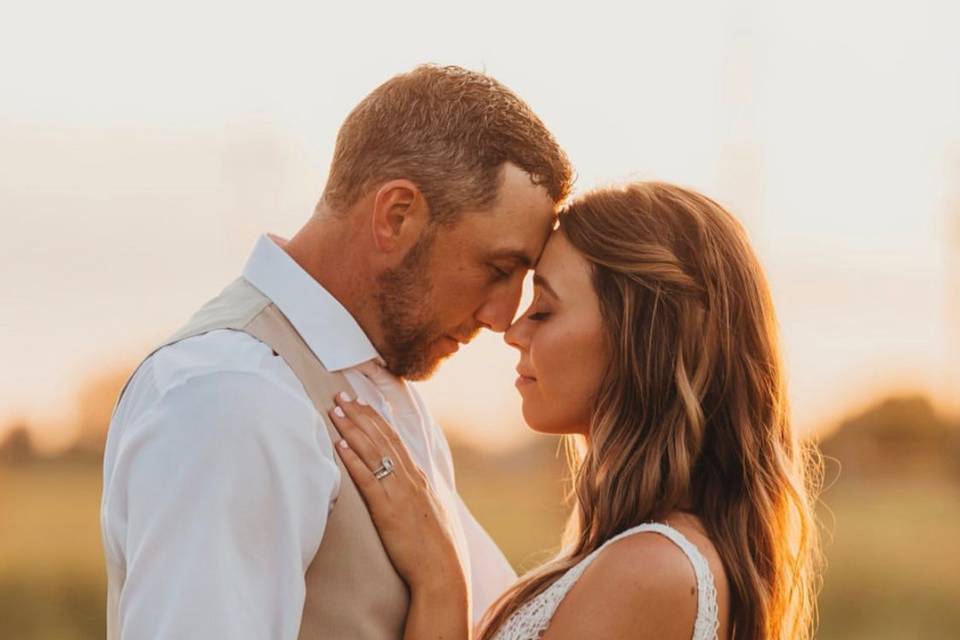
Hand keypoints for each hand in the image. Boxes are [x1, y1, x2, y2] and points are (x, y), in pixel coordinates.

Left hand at [329, 392, 466, 599]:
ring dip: (352, 428)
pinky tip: (339, 445)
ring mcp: (399, 492)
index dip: (375, 419)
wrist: (441, 571)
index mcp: (419, 478)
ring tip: (335, 411)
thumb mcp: (430, 513)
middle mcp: (410, 478)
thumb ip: (418, 495)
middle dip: (359, 414)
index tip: (359, 403)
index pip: (394, 439)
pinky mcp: (387, 509)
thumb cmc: (436, 548)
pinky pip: (367, 478)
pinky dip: (352, 459)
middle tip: (340, 396)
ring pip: (372, 451)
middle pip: (381, 437)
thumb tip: (408, 486)